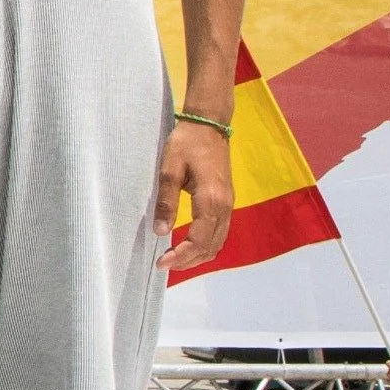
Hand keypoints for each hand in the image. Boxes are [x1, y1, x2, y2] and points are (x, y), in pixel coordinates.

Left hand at [156, 118, 234, 272]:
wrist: (209, 125)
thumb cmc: (186, 143)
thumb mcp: (169, 170)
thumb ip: (166, 202)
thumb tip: (160, 232)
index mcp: (211, 200)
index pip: (198, 241)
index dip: (181, 256)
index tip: (161, 263)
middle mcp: (225, 207)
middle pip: (211, 247)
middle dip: (188, 261)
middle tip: (164, 264)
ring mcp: (229, 205)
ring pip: (218, 242)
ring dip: (198, 255)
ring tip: (174, 259)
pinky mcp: (227, 202)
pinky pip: (220, 232)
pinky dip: (206, 245)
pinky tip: (189, 245)